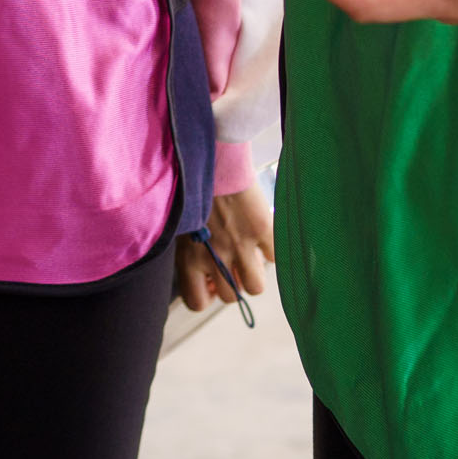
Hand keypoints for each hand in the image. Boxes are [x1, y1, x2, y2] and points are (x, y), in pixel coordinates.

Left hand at [175, 186, 273, 311]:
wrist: (213, 155)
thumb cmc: (192, 186)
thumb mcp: (182, 222)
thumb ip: (190, 249)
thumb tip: (205, 274)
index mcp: (188, 256)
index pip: (197, 303)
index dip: (206, 295)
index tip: (209, 281)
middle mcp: (214, 257)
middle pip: (231, 297)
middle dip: (233, 284)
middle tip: (233, 265)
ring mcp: (240, 244)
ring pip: (255, 287)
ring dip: (254, 274)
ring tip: (250, 256)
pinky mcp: (263, 229)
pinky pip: (275, 258)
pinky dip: (272, 251)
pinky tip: (263, 236)